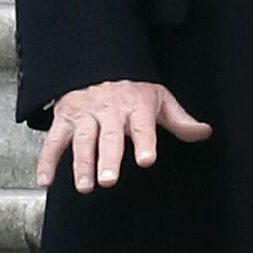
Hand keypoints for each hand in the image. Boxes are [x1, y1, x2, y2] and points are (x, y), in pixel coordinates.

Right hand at [37, 80, 212, 192]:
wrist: (101, 65)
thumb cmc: (135, 91)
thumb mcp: (160, 100)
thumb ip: (180, 120)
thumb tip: (206, 132)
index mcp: (138, 106)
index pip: (143, 125)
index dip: (145, 142)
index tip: (146, 159)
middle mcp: (111, 110)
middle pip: (109, 136)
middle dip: (109, 157)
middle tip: (108, 180)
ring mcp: (86, 114)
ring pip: (82, 140)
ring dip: (82, 163)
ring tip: (85, 187)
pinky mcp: (64, 118)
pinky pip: (54, 140)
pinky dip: (47, 160)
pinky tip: (46, 181)